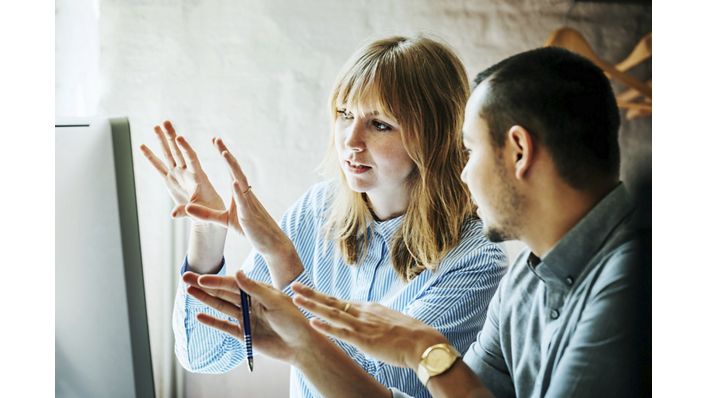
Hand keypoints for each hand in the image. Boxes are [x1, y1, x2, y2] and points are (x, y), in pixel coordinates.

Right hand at [140, 121, 224, 219]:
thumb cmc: (209, 210)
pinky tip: (142, 146)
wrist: (208, 212)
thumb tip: (173, 215)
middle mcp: (187, 172)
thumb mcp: (201, 212)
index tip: (179, 137)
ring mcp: (178, 174)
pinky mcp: (170, 179)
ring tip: (155, 126)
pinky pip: (158, 166)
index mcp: (198, 176)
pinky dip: (150, 157)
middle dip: (171, 137)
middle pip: (178, 151)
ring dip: (162, 141)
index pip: (191, 159)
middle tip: (165, 122)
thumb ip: (187, 211)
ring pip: (168, 154)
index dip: (185, 148)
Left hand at [184, 138, 303, 287]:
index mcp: (239, 192)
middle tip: (216, 139)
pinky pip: (244, 201)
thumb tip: (188, 207)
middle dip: (226, 153)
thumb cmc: (250, 229)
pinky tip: (234, 182)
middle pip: (235, 169)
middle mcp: (245, 193)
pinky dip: (239, 191)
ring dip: (233, 167)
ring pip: (240, 181)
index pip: (230, 170)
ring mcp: (248, 202)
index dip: (224, 155)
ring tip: (224, 153)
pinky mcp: (249, 215)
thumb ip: (206, 214)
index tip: (216, 141)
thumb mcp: (224, 220)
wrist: (270, 242)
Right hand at [184, 270, 318, 363]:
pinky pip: (225, 326)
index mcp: (258, 291)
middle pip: (223, 292)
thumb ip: (255, 288)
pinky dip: (212, 321)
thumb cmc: (293, 319)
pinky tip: (199, 316)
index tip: (201, 278)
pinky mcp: (245, 334)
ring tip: (189, 291)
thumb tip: (237, 273)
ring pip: (221, 307)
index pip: (233, 284)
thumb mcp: (275, 301)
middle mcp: (250, 302)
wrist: (301, 345)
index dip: (216, 281)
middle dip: (204, 285)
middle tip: (185, 277)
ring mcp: (246, 318)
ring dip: (205, 299)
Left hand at [292, 283, 448, 369]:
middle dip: (311, 293)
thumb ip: (374, 322)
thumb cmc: (410, 335)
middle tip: (293, 285)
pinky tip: (312, 322)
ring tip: (295, 299)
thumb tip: (368, 328)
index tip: (307, 291)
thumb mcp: (388, 322)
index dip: (321, 297)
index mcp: (368, 308)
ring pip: (332, 313)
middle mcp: (363, 312)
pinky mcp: (364, 340)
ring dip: (312, 306)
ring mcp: (362, 325)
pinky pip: (341, 332)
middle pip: (331, 301)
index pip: (339, 301)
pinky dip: (326, 327)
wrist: (423, 343)